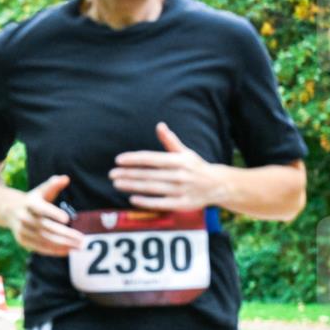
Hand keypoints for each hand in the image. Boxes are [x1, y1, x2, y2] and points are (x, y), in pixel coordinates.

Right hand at [10, 174, 82, 255]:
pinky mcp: (23, 241)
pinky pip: (40, 248)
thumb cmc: (33, 200)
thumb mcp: (41, 191)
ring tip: (78, 246)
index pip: (41, 208)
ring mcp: (22, 231)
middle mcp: (24, 218)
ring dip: (63, 244)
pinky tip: (68, 251)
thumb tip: (65, 178)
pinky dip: (54, 251)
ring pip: (45, 240)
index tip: (67, 219)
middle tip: (81, 238)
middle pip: (46, 227)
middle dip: (65, 234)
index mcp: (29, 203)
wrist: (10, 211)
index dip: (53, 213)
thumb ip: (53, 185)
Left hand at [111, 122, 228, 210]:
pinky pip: (160, 203)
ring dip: (132, 186)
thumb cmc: (196, 167)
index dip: (133, 159)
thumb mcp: (185, 152)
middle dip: (128, 173)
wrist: (218, 185)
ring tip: (117, 183)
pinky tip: (132, 198)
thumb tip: (159, 125)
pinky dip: (146, 201)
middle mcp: (179, 174)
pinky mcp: (181, 204)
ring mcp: (180, 190)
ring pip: (151, 188)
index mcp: (178, 160)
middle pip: (148, 174)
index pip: (151, 158)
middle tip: (111, 174)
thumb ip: (170, 141)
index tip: (118, 160)